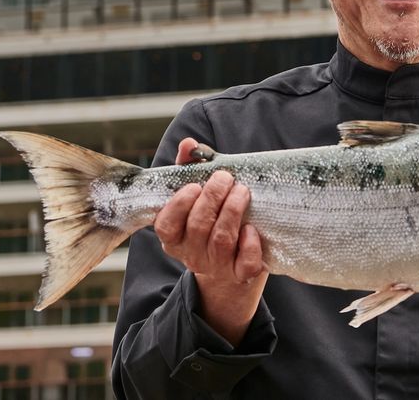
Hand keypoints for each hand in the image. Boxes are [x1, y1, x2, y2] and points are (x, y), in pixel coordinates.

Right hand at [153, 137, 266, 344]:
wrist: (233, 269)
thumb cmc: (213, 221)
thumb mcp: (198, 197)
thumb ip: (190, 169)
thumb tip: (188, 144)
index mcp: (174, 237)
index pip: (166, 225)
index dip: (179, 205)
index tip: (195, 186)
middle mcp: (191, 254)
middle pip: (198, 226)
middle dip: (213, 198)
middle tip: (225, 178)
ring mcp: (216, 266)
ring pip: (221, 239)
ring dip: (232, 211)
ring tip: (242, 191)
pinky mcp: (240, 274)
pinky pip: (244, 262)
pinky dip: (249, 244)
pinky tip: (251, 229)